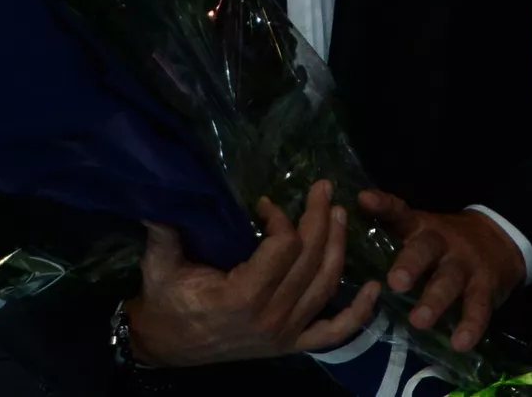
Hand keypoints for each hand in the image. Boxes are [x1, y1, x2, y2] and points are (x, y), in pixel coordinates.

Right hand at [125, 179, 381, 367]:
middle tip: (323, 187)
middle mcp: (271, 316)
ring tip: (339, 213)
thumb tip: (163, 189)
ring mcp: (285, 333)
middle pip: (310, 260)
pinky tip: (373, 288)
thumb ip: (163, 230)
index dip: (281, 219)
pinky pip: (334, 332)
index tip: (266, 204)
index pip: (283, 248)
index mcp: (241, 297)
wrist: (165, 345)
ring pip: (325, 285)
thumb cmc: (164, 300)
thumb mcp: (159, 264)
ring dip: (338, 246)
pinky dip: (358, 314)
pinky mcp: (291, 344)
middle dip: (319, 218)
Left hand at [357, 189, 524, 351]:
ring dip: (434, 301)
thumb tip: (338, 241)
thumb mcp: (419, 231)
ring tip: (418, 321)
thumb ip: (386, 234)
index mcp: (420, 226)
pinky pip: (478, 307)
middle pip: (425, 249)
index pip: (399, 211)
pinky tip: (460, 343)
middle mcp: (442, 242)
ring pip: (449, 281)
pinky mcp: (486, 287)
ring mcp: (465, 264)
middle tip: (394, 282)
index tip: (363, 200)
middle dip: (410, 264)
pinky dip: (470, 326)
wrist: (500, 242)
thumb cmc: (443, 243)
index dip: (382, 205)